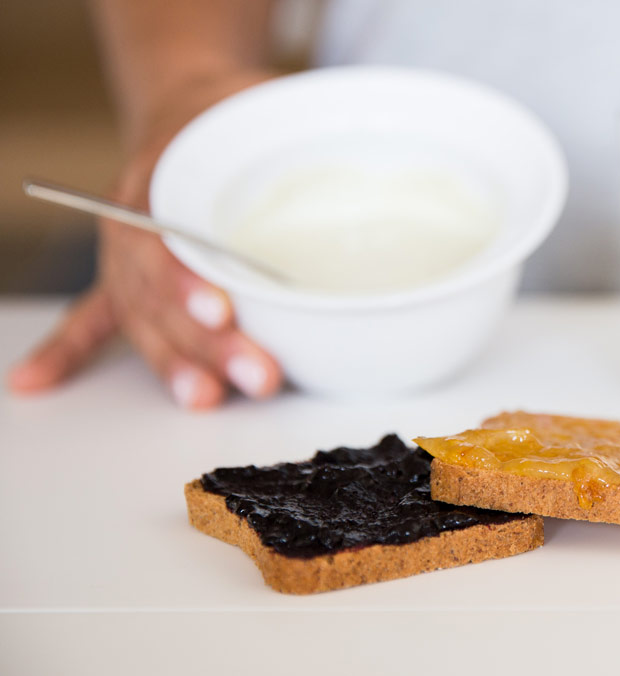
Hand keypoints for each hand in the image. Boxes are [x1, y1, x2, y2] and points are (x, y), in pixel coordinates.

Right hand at [7, 71, 283, 408]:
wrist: (188, 106)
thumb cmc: (229, 112)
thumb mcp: (262, 104)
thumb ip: (298, 129)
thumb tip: (354, 142)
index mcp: (158, 179)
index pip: (166, 236)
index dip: (187, 279)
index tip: (220, 313)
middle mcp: (133, 226)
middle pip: (159, 293)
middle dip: (206, 343)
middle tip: (256, 374)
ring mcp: (126, 258)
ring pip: (144, 318)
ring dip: (174, 363)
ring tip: (203, 397)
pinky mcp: (128, 279)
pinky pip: (94, 317)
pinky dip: (66, 351)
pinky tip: (35, 382)